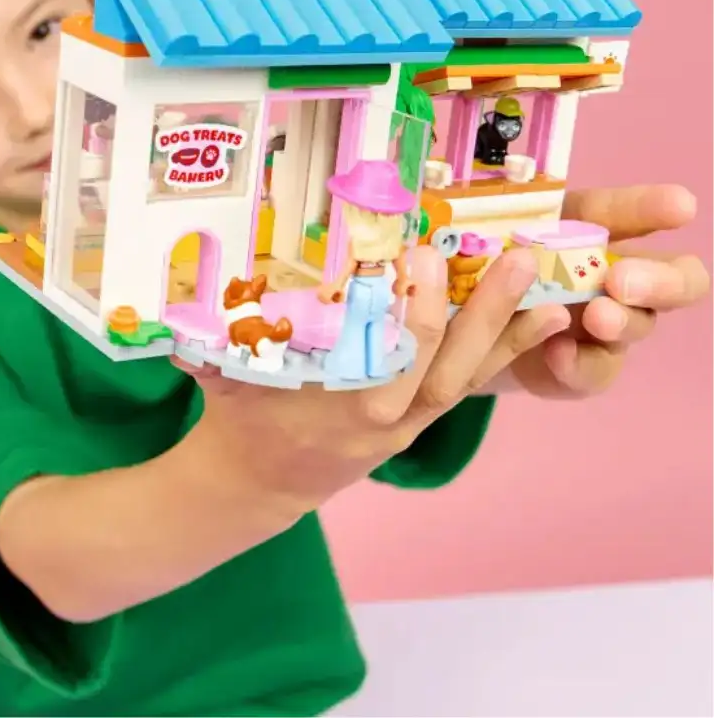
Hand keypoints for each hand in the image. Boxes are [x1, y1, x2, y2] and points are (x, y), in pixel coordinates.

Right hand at [171, 246, 555, 514]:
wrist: (252, 484)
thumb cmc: (238, 417)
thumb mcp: (224, 372)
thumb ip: (220, 335)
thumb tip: (191, 285)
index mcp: (336, 405)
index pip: (384, 359)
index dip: (409, 313)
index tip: (423, 256)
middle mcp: (380, 418)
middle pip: (441, 369)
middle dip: (482, 318)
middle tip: (517, 262)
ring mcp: (402, 425)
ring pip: (462, 382)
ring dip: (506, 337)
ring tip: (549, 293)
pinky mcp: (412, 424)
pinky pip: (459, 390)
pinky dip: (498, 358)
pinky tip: (536, 324)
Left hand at [504, 184, 708, 398]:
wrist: (473, 331)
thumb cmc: (494, 267)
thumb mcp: (497, 242)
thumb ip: (510, 235)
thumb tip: (511, 239)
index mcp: (597, 232)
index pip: (633, 214)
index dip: (655, 207)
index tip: (680, 205)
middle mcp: (620, 278)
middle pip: (674, 278)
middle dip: (659, 280)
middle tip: (622, 281)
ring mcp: (611, 327)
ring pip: (638, 324)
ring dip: (621, 320)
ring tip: (596, 317)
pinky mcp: (587, 369)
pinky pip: (596, 370)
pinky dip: (578, 363)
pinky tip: (557, 354)